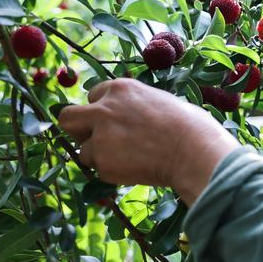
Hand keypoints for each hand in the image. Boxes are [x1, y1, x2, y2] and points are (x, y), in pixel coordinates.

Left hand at [56, 78, 238, 204]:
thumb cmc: (190, 126)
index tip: (112, 123)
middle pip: (67, 118)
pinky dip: (115, 173)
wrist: (195, 151)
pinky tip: (138, 169)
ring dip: (101, 157)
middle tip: (97, 142)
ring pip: (84, 151)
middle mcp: (103, 109)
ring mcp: (101, 137)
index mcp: (120, 88)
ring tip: (130, 160)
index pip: (93, 97)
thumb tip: (128, 119)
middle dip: (79, 131)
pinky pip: (100, 171)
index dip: (102, 112)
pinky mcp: (104, 163)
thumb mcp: (159, 101)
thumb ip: (135, 106)